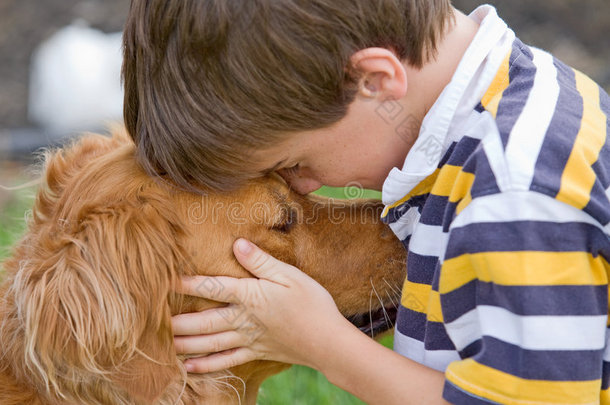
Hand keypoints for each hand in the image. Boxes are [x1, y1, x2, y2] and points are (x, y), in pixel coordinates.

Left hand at [172, 238, 349, 372]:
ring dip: (186, 343)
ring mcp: (248, 339)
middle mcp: (244, 319)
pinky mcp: (256, 352)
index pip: (213, 287)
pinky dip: (206, 365)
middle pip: (204, 320)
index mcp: (250, 295)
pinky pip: (226, 361)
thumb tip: (236, 243)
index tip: (166, 279)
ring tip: (164, 344)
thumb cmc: (312, 303)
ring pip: (210, 342)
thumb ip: (261, 261)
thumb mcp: (289, 275)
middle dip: (178, 321)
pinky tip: (189, 367)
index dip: (189, 282)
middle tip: (154, 320)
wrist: (328, 341)